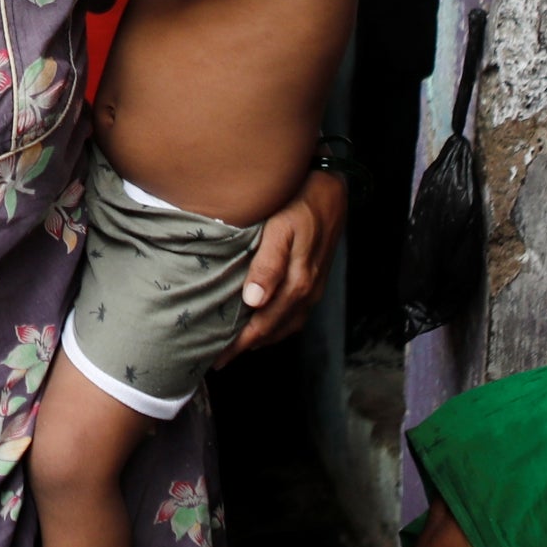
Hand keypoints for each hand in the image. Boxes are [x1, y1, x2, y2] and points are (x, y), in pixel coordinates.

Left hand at [220, 167, 344, 363]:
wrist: (330, 187)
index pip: (263, 325)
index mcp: (296, 283)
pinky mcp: (316, 280)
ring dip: (262, 339)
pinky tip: (264, 324)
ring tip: (237, 348)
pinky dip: (278, 326)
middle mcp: (307, 292)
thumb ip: (267, 265)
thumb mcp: (280, 228)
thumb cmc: (299, 202)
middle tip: (217, 360)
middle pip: (273, 330)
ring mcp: (314, 288)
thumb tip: (254, 302)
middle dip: (246, 347)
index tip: (216, 358)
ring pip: (286, 326)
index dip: (240, 345)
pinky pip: (296, 314)